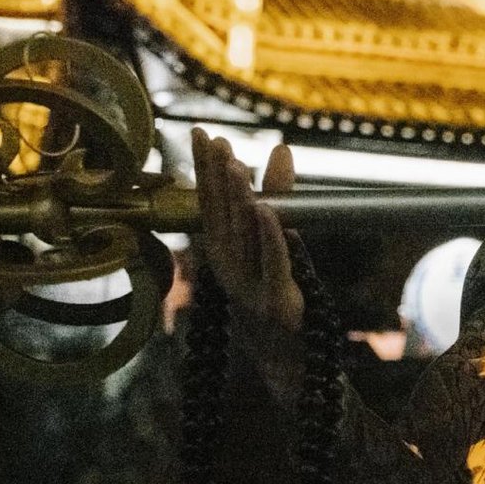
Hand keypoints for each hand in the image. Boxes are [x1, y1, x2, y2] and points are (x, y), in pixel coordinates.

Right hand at [191, 127, 303, 332]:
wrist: (282, 350)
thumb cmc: (272, 286)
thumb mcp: (271, 237)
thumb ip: (276, 194)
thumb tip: (280, 148)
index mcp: (220, 248)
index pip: (209, 202)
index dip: (205, 169)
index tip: (202, 133)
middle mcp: (227, 264)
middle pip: (221, 214)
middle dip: (216, 176)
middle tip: (214, 140)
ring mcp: (248, 283)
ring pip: (243, 235)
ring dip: (238, 199)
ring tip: (235, 165)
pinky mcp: (276, 298)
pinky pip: (273, 262)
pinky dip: (270, 235)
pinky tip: (266, 210)